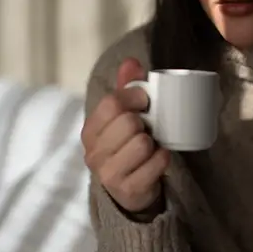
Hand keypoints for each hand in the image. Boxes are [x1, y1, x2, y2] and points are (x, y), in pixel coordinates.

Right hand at [82, 58, 169, 213]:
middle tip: (146, 129)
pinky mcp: (127, 190)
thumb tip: (131, 62)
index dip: (135, 97)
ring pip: (142, 143)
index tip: (145, 102)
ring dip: (153, 142)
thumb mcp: (125, 114)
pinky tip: (157, 160)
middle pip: (128, 122)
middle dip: (144, 123)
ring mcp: (107, 174)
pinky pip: (156, 162)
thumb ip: (127, 86)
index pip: (111, 103)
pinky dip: (163, 158)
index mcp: (89, 130)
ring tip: (149, 147)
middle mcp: (93, 152)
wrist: (132, 188)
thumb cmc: (128, 145)